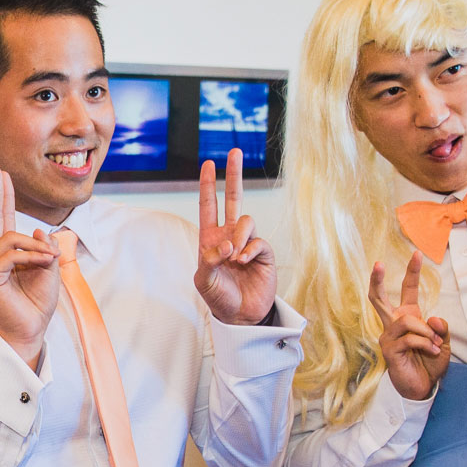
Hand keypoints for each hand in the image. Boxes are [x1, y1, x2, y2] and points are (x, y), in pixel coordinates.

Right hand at [0, 164, 58, 368]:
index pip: (1, 218)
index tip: (1, 174)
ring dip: (36, 246)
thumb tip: (38, 230)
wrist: (32, 328)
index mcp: (4, 252)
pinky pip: (10, 255)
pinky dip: (31, 256)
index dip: (2, 195)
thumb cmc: (37, 301)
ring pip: (10, 237)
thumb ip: (45, 246)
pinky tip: (43, 263)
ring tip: (49, 258)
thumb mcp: (49, 266)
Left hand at [193, 152, 275, 324]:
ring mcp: (247, 242)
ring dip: (239, 235)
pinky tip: (243, 261)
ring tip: (235, 255)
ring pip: (246, 220)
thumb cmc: (218, 297)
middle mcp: (229, 235)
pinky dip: (249, 249)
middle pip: (232, 198)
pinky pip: (258, 241)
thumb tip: (225, 244)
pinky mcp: (263, 253)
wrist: (240, 315)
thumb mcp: (203, 280)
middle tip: (235, 151)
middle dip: (233, 175)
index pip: (208, 206)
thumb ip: (209, 260)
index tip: (208, 164)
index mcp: (210, 238)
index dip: (208, 185)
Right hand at [368, 252, 449, 401]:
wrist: (422, 388)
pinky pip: (410, 339)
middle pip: (377, 298)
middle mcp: (393, 324)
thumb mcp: (443, 343)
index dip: (412, 272)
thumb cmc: (429, 364)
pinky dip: (426, 344)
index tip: (417, 253)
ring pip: (407, 321)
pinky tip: (433, 352)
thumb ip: (441, 329)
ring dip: (426, 332)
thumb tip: (434, 318)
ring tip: (436, 345)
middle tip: (377, 263)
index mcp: (407, 317)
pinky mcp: (389, 350)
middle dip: (376, 280)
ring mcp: (388, 337)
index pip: (407, 290)